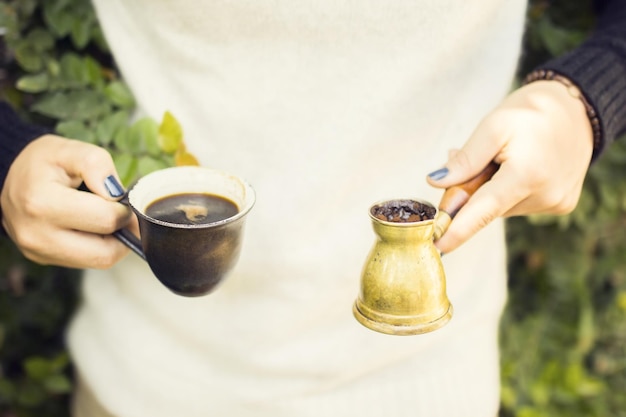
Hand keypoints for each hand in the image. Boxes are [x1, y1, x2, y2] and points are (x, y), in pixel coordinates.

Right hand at [1, 134, 134, 267]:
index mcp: (42, 203)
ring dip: (113, 242)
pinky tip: (92, 227)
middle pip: (105, 252)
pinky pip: (86, 262)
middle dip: (123, 231)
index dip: (123, 208)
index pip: (105, 219)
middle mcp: (37, 234)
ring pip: (99, 262)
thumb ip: (96, 164)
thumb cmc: (41, 164)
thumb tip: (116, 193)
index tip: (121, 198)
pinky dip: (98, 247)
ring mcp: (38, 251)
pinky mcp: (43, 259)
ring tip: (109, 218)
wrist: (13, 179)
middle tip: (123, 213)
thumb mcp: (69, 149)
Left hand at [427, 80, 593, 253]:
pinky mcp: (562, 205)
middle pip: (488, 208)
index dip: (458, 230)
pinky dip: (509, 191)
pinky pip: (520, 204)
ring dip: (490, 189)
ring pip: (502, 207)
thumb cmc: (531, 113)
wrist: (576, 109)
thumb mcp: (493, 126)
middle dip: (469, 192)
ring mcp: (556, 203)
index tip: (438, 246)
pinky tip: (517, 166)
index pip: (484, 210)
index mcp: (527, 175)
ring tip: (500, 157)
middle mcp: (545, 195)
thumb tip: (435, 183)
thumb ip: (465, 159)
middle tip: (463, 157)